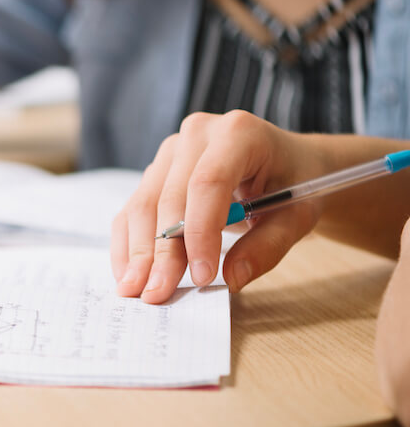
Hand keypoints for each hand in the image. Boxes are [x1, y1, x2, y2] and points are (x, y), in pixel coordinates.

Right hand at [112, 110, 328, 303]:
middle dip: (162, 252)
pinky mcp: (155, 172)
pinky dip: (128, 245)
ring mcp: (170, 152)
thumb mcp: (297, 216)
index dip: (199, 232)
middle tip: (158, 293)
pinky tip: (128, 273)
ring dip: (138, 252)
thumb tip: (230, 278)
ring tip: (136, 290)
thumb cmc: (295, 184)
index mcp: (238, 133)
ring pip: (142, 206)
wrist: (286, 162)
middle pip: (168, 197)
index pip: (208, 183)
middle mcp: (196, 134)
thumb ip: (267, 246)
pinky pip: (132, 210)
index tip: (200, 276)